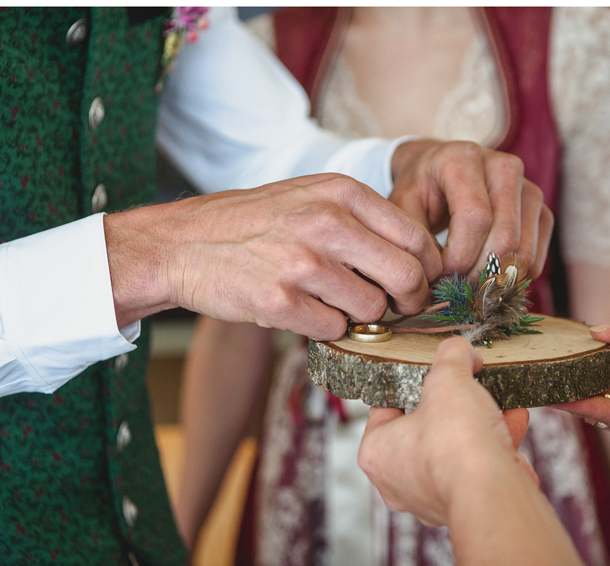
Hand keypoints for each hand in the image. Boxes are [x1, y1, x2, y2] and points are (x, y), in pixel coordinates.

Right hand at [104, 173, 441, 339]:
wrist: (183, 244)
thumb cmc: (255, 222)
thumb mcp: (310, 196)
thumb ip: (362, 219)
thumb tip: (418, 260)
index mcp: (342, 192)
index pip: (418, 239)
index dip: (426, 270)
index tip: (417, 284)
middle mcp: (326, 223)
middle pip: (407, 277)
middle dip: (408, 301)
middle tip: (394, 308)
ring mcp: (302, 263)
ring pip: (372, 310)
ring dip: (360, 317)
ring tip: (332, 303)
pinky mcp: (280, 302)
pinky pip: (333, 330)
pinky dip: (325, 329)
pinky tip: (303, 311)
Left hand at [359, 336, 581, 565]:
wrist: (494, 492)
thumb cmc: (455, 443)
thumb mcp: (447, 378)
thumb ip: (451, 356)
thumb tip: (459, 348)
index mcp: (377, 452)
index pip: (385, 408)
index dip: (408, 385)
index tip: (428, 373)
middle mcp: (399, 480)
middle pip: (424, 428)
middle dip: (451, 404)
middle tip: (465, 385)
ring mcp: (434, 495)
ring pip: (454, 448)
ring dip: (480, 420)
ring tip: (497, 397)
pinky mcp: (468, 502)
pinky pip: (479, 465)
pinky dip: (497, 441)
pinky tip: (514, 418)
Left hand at [389, 139, 552, 280]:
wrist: (438, 169)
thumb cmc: (419, 190)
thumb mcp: (402, 207)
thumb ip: (415, 239)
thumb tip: (434, 279)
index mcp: (464, 159)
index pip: (476, 217)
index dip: (459, 257)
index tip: (440, 276)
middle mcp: (504, 167)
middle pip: (505, 237)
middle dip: (477, 273)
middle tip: (454, 288)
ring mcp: (528, 188)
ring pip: (523, 251)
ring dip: (495, 280)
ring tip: (467, 286)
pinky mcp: (540, 210)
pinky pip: (535, 256)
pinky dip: (512, 278)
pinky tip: (487, 280)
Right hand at [556, 314, 609, 481]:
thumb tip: (598, 330)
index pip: (601, 359)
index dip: (580, 351)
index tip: (556, 342)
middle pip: (590, 382)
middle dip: (566, 373)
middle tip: (538, 361)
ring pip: (592, 402)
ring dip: (568, 392)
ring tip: (541, 379)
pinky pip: (608, 419)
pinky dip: (586, 408)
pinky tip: (568, 396)